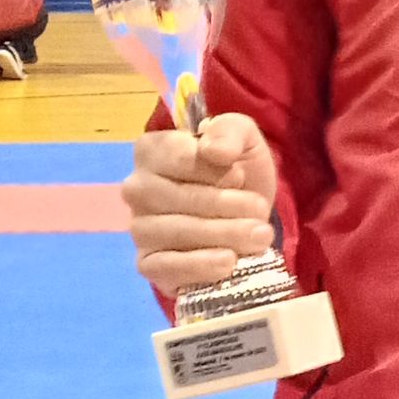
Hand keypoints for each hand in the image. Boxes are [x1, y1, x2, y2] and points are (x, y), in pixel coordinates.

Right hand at [124, 113, 277, 297]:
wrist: (248, 216)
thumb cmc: (237, 172)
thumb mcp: (243, 138)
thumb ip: (229, 131)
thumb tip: (213, 150)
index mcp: (151, 150)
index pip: (181, 158)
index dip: (216, 170)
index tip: (240, 177)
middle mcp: (137, 189)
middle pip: (181, 198)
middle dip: (227, 206)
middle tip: (260, 212)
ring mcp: (139, 229)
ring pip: (178, 232)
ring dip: (224, 235)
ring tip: (258, 236)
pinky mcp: (148, 264)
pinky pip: (167, 267)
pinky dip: (200, 266)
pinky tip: (228, 262)